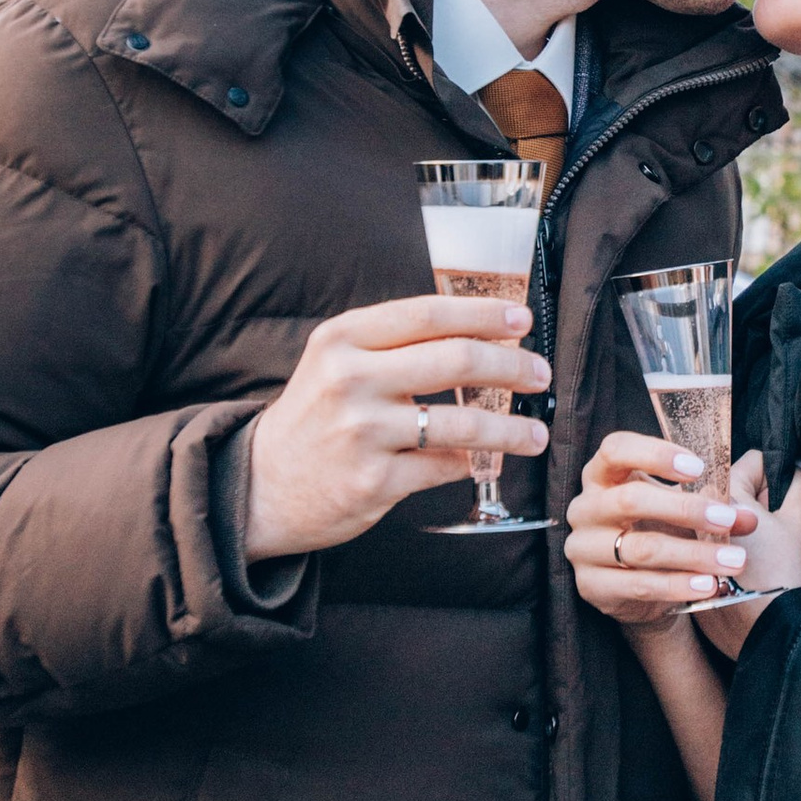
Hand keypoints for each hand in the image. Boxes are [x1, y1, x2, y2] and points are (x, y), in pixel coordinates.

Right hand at [241, 294, 548, 557]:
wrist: (260, 486)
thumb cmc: (315, 417)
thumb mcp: (337, 362)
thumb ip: (394, 343)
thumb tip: (477, 332)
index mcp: (343, 339)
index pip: (430, 314)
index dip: (485, 314)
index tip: (522, 321)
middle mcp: (351, 379)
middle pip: (458, 360)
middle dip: (513, 366)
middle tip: (540, 375)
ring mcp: (362, 432)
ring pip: (463, 423)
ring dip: (511, 429)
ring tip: (536, 434)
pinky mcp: (373, 482)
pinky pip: (444, 468)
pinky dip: (469, 465)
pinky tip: (481, 463)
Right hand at [566, 431, 757, 629]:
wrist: (639, 592)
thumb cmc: (657, 532)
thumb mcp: (682, 512)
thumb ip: (715, 507)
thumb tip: (748, 515)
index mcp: (602, 475)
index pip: (615, 449)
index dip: (655, 454)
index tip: (698, 468)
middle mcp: (586, 508)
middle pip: (630, 500)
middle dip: (684, 509)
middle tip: (727, 519)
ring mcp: (584, 549)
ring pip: (641, 548)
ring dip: (693, 554)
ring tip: (732, 560)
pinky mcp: (591, 586)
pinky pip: (639, 585)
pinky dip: (678, 585)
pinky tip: (708, 585)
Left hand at [695, 463, 800, 660]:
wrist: (768, 632)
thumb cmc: (785, 575)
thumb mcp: (799, 522)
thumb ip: (797, 485)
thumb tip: (796, 468)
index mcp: (722, 494)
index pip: (749, 462)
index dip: (773, 474)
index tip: (782, 494)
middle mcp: (693, 513)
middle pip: (726, 489)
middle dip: (751, 500)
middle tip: (773, 525)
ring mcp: (683, 543)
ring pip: (711, 519)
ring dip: (732, 525)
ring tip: (757, 548)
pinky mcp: (680, 571)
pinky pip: (700, 547)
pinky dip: (717, 550)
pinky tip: (741, 569)